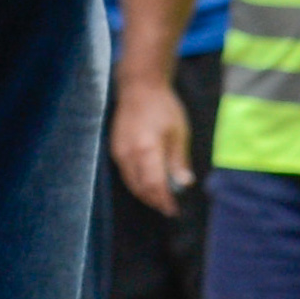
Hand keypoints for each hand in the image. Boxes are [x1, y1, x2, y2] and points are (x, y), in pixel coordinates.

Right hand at [106, 70, 185, 213]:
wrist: (139, 87)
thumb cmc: (163, 108)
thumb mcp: (178, 133)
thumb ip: (179, 160)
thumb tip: (185, 183)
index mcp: (146, 149)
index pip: (154, 184)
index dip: (164, 200)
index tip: (175, 210)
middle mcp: (127, 153)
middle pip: (139, 187)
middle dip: (155, 201)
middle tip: (169, 209)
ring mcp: (118, 151)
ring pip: (130, 183)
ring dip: (145, 194)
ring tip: (161, 201)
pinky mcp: (114, 149)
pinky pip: (125, 173)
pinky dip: (137, 183)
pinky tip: (149, 186)